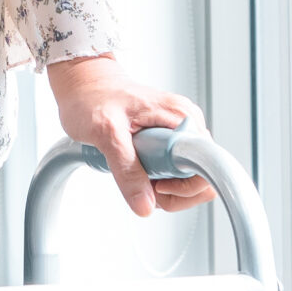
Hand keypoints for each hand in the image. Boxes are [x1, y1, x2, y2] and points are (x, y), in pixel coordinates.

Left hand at [47, 54, 214, 217]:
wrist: (83, 85)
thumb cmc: (92, 97)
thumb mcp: (104, 131)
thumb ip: (126, 169)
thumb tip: (145, 205)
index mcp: (180, 116)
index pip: (208, 164)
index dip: (186, 185)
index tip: (158, 185)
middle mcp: (186, 123)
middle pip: (202, 177)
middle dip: (174, 192)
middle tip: (143, 185)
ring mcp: (179, 133)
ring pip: (190, 179)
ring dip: (166, 189)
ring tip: (137, 177)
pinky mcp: (170, 141)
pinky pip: (177, 173)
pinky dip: (160, 181)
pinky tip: (139, 172)